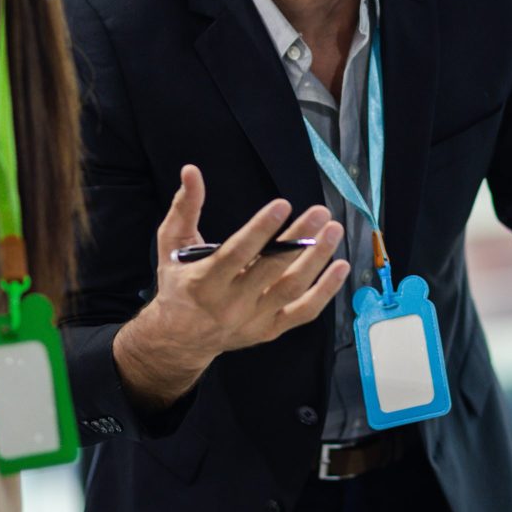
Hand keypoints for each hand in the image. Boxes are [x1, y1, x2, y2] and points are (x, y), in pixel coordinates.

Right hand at [112, 165, 349, 410]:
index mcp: (204, 282)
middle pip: (271, 269)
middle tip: (320, 213)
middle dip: (299, 239)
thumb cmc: (177, 285)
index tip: (283, 205)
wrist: (179, 340)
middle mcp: (231, 304)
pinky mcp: (269, 330)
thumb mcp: (170, 246)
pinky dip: (326, 291)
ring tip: (334, 231)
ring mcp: (253, 320)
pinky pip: (304, 312)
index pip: (237, 253)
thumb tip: (191, 171)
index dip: (261, 229)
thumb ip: (184, 208)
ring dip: (317, 259)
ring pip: (292, 289)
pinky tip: (341, 267)